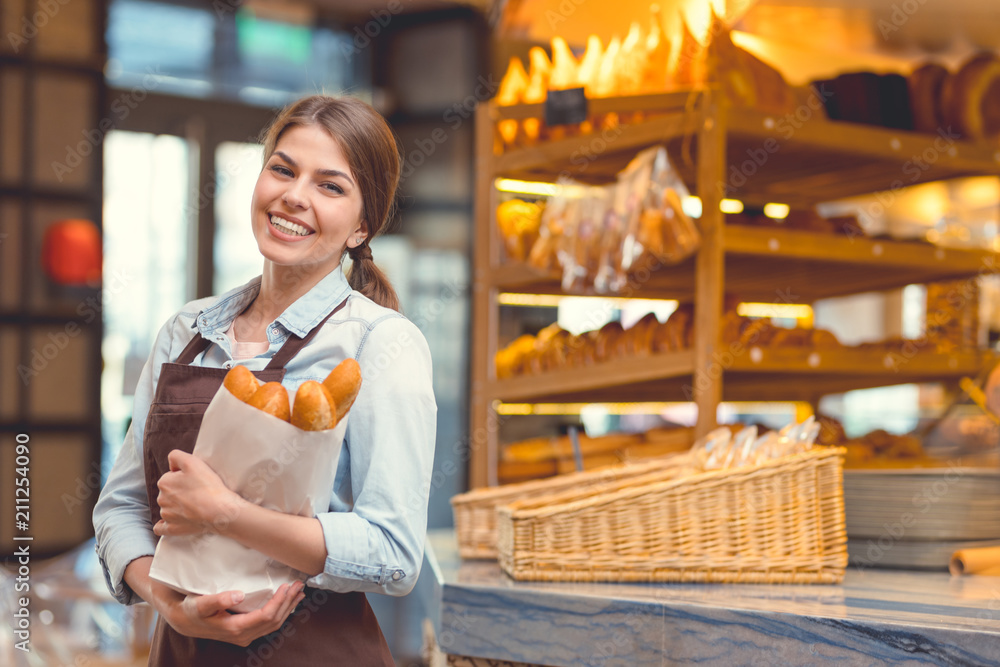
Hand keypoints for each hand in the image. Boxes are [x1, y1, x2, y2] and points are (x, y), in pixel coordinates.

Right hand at [151, 579, 305, 646]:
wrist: (182, 620)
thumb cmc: (191, 609)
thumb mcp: (201, 602)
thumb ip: (219, 599)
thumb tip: (239, 595)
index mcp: (236, 628)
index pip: (266, 616)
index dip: (280, 601)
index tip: (288, 585)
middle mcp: (243, 635)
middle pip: (274, 620)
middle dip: (289, 603)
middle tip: (300, 585)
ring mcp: (245, 635)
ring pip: (274, 624)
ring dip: (288, 608)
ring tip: (299, 592)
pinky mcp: (245, 631)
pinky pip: (268, 623)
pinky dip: (280, 611)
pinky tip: (287, 602)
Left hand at [154, 450, 244, 536]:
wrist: (219, 510)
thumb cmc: (207, 485)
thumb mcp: (192, 461)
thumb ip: (176, 456)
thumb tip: (171, 465)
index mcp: (164, 483)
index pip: (170, 476)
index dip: (183, 477)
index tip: (194, 480)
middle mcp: (161, 499)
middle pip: (168, 492)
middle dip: (179, 491)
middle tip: (196, 492)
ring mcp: (167, 515)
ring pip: (167, 507)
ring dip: (175, 506)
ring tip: (194, 505)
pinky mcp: (172, 528)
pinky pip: (161, 528)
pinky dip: (164, 525)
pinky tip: (171, 521)